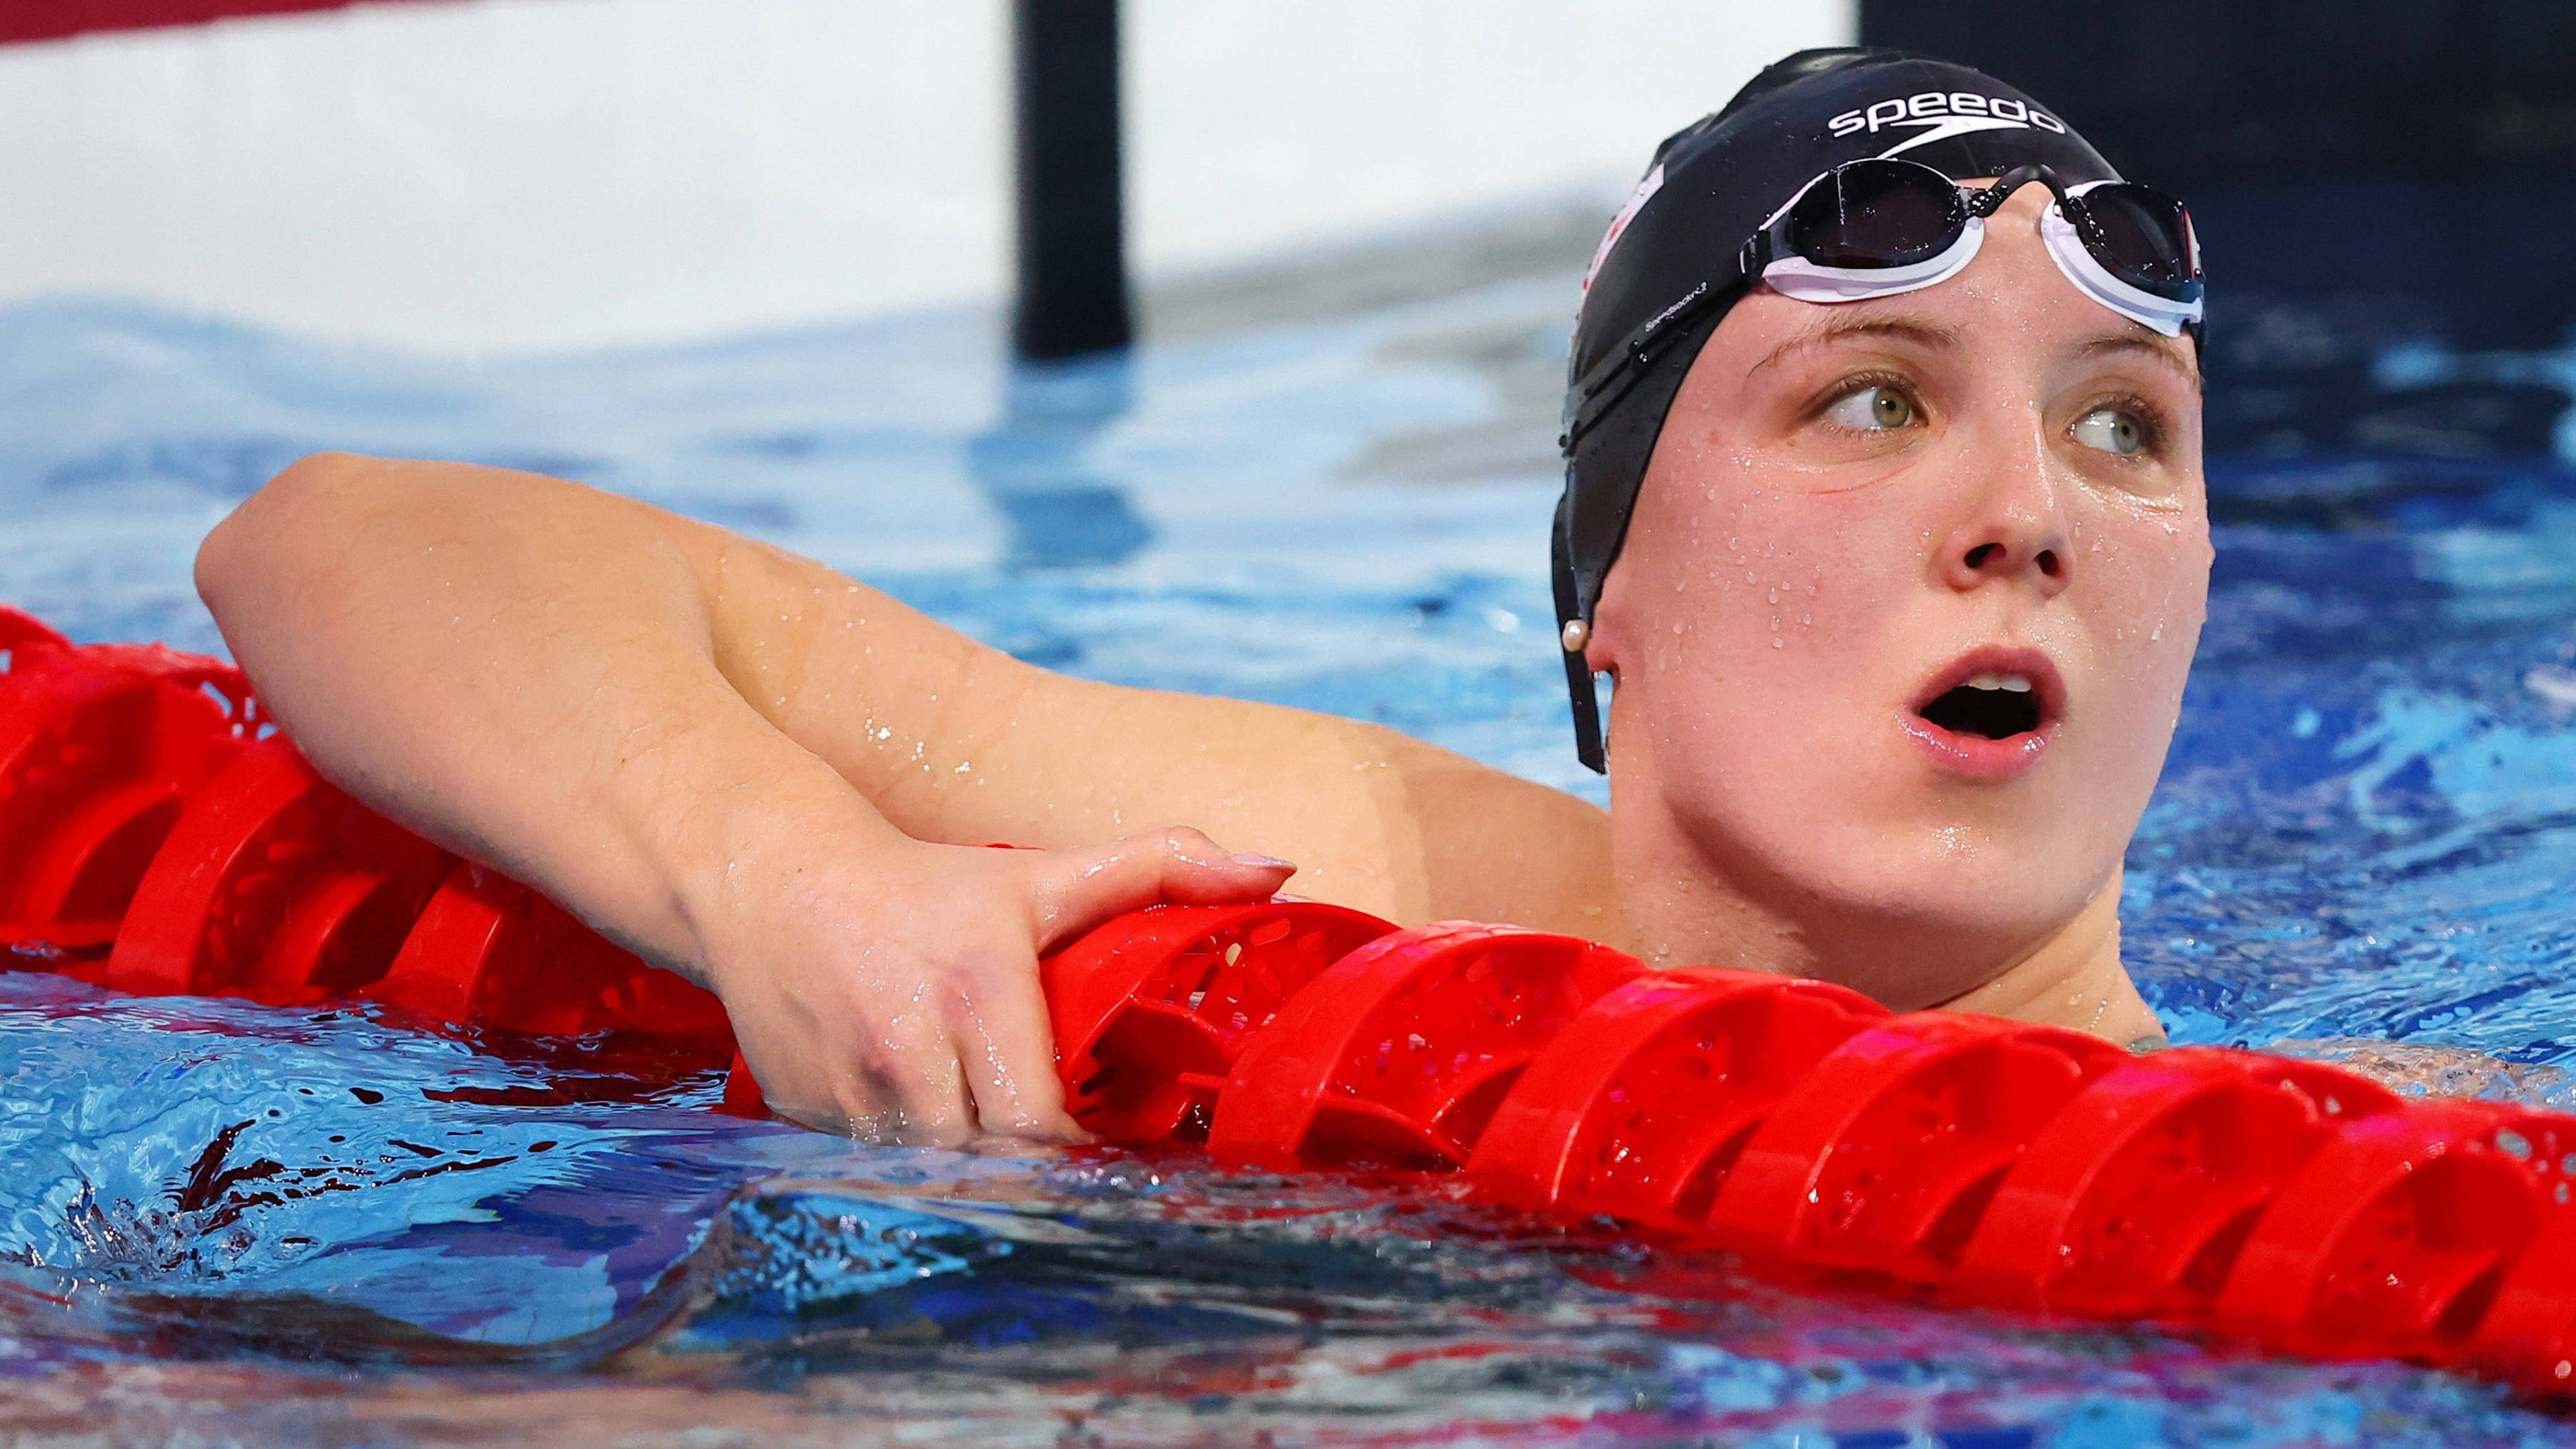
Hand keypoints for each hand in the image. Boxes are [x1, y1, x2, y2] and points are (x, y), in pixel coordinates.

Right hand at [698, 824, 1295, 1143]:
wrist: (773, 879)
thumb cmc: (930, 886)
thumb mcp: (1045, 873)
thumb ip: (1164, 866)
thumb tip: (1277, 871)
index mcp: (976, 991)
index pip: (1040, 1126)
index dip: (1084, 1162)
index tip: (1120, 1163)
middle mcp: (906, 1048)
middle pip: (990, 1168)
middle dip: (1038, 1187)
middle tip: (1084, 1192)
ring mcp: (848, 1093)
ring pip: (933, 1183)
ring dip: (977, 1188)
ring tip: (1023, 1184)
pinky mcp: (805, 1119)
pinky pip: (877, 1177)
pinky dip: (919, 1180)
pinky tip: (948, 1162)